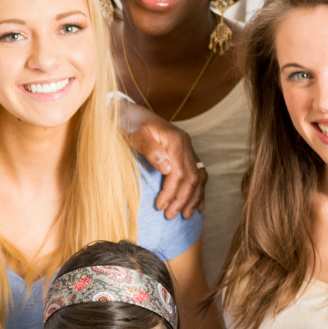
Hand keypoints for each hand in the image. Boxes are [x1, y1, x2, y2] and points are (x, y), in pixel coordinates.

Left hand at [117, 103, 203, 218]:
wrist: (128, 112)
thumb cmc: (128, 124)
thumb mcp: (135, 134)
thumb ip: (150, 149)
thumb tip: (167, 168)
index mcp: (175, 140)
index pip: (178, 173)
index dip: (171, 192)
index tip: (160, 206)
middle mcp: (186, 144)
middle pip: (191, 178)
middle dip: (182, 199)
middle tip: (169, 216)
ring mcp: (187, 149)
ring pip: (198, 177)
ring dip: (193, 198)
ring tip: (185, 216)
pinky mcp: (185, 153)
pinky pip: (198, 174)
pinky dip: (199, 190)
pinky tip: (198, 205)